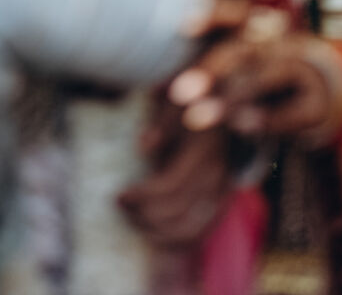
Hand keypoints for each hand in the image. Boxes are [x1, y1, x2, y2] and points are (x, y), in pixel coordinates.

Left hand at [119, 101, 234, 248]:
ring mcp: (221, 192)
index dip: (142, 197)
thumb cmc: (191, 101)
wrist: (222, 103)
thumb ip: (161, 123)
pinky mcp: (220, 201)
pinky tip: (153, 231)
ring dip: (158, 231)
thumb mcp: (176, 102)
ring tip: (134, 219)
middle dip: (144, 215)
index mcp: (203, 153)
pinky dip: (177, 240)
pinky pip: (201, 232)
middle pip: (178, 213)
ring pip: (191, 230)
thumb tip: (143, 147)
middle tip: (121, 206)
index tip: (119, 195)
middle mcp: (216, 177)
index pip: (171, 187)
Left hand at [168, 16, 341, 147]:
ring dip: (230, 99)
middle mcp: (277, 47)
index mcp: (257, 31)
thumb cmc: (262, 78)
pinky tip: (240, 126)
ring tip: (196, 117)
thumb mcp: (239, 64)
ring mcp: (298, 74)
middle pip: (244, 52)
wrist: (323, 93)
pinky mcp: (314, 107)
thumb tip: (156, 94)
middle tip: (178, 93)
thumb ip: (205, 70)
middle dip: (210, 71)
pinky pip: (289, 111)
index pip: (235, 17)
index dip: (212, 17)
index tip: (182, 27)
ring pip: (264, 79)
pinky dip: (263, 118)